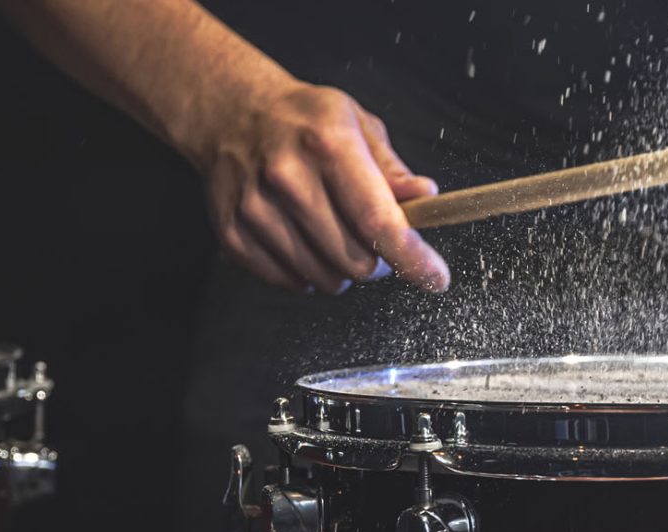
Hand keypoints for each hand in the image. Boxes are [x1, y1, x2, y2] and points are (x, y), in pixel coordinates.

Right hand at [195, 83, 448, 293]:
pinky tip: (306, 241)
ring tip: (336, 234)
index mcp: (328, 145)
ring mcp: (256, 208)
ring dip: (342, 270)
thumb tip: (425, 198)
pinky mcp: (233, 232)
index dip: (412, 257)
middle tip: (374, 240)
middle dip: (378, 261)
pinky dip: (307, 273)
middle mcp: (288, 177)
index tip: (435, 277)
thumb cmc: (303, 120)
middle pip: (355, 261)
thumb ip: (392, 169)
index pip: (378, 220)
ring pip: (324, 278)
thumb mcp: (357, 124)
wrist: (232, 113)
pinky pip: (289, 281)